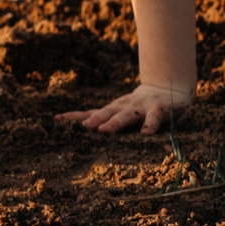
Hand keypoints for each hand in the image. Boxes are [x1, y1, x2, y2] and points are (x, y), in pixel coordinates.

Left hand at [55, 83, 192, 135]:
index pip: (91, 112)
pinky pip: (154, 118)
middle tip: (84, 126)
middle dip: (95, 119)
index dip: (75, 116)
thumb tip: (82, 127)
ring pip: (127, 116)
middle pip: (107, 112)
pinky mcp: (159, 109)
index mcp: (114, 108)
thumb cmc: (140, 106)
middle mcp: (124, 106)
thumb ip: (104, 118)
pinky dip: (150, 125)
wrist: (167, 91)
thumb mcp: (120, 112)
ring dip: (115, 122)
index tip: (57, 119)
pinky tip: (145, 134)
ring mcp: (141, 107)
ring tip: (104, 130)